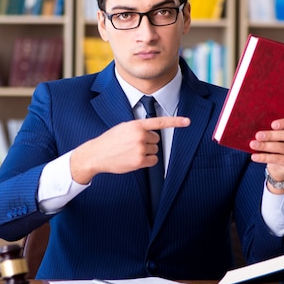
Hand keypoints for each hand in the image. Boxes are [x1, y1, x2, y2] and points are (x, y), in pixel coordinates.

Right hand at [70, 116, 189, 183]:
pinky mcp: (139, 161)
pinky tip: (134, 159)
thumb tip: (152, 135)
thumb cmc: (109, 141)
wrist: (96, 154)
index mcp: (136, 125)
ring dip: (146, 151)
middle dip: (148, 142)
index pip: (159, 122)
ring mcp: (140, 148)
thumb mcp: (123, 128)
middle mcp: (140, 135)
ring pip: (155, 150)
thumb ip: (138, 128)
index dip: (175, 122)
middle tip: (133, 144)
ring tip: (130, 152)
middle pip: (157, 139)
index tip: (187, 121)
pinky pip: (153, 160)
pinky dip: (147, 161)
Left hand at [249, 116, 283, 189]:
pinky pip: (277, 159)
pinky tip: (254, 157)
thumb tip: (260, 129)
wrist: (283, 165)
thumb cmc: (281, 144)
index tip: (272, 125)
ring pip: (281, 147)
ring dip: (265, 146)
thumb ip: (276, 130)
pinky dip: (264, 157)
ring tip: (253, 144)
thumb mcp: (281, 135)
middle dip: (271, 135)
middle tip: (258, 135)